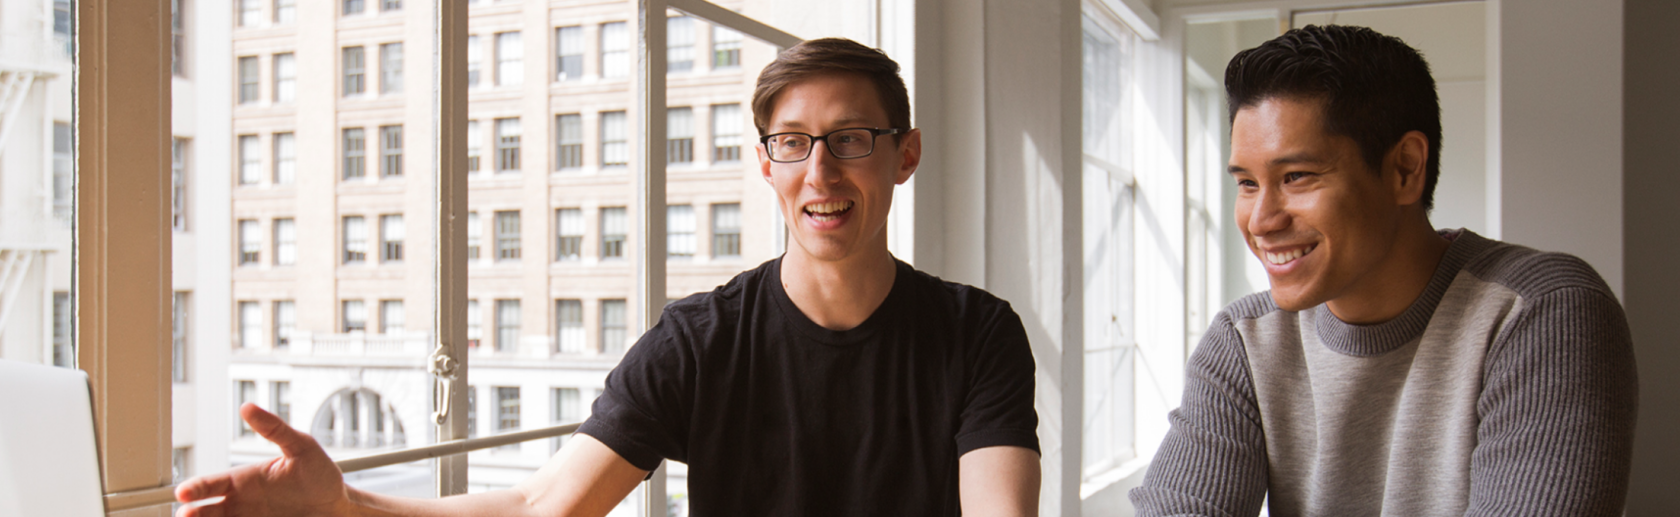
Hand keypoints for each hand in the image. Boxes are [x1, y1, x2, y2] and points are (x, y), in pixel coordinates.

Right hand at [175, 403, 354, 516]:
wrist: (339, 505)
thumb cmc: (319, 473)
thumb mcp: (301, 447)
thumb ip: (275, 429)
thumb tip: (248, 407)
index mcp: (244, 480)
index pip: (210, 484)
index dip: (195, 488)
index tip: (183, 492)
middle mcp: (240, 503)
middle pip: (205, 510)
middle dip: (192, 513)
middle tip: (185, 515)